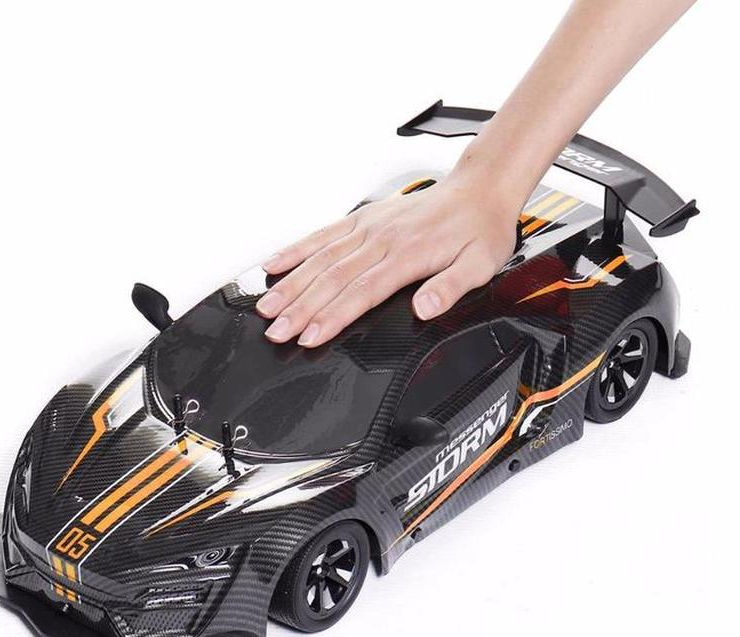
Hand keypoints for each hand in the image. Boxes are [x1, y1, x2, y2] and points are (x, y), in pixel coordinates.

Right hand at [256, 166, 520, 346]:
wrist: (480, 189)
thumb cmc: (479, 229)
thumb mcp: (480, 264)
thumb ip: (450, 287)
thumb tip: (425, 307)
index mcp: (407, 254)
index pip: (361, 292)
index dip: (332, 317)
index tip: (309, 336)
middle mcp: (382, 238)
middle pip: (332, 278)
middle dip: (300, 308)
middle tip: (276, 331)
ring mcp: (368, 227)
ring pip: (320, 258)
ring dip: (291, 284)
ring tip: (267, 307)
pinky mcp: (363, 218)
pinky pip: (322, 235)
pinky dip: (295, 251)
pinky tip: (274, 265)